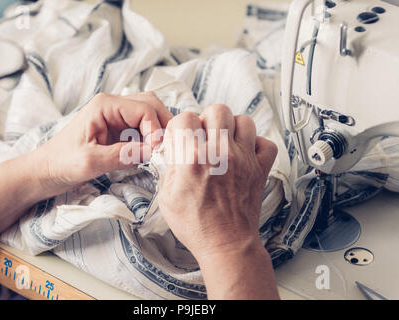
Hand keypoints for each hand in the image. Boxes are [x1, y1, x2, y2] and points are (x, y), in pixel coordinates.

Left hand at [33, 92, 172, 197]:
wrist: (45, 172)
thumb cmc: (61, 163)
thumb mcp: (90, 161)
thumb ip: (121, 155)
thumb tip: (152, 152)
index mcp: (105, 105)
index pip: (145, 109)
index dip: (157, 130)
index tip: (158, 153)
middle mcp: (113, 106)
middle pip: (151, 105)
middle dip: (164, 126)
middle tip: (168, 150)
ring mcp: (116, 117)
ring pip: (150, 115)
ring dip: (160, 132)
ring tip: (162, 152)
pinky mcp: (118, 130)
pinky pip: (143, 129)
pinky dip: (152, 140)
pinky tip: (152, 154)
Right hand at [158, 104, 277, 261]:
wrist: (227, 244)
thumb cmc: (198, 226)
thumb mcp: (167, 197)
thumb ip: (169, 168)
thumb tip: (174, 151)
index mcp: (193, 159)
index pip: (185, 118)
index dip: (180, 126)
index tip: (182, 136)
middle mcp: (220, 153)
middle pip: (217, 110)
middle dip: (206, 120)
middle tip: (204, 135)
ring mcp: (243, 159)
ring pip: (244, 120)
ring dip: (231, 127)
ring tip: (224, 141)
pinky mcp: (259, 169)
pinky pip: (266, 143)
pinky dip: (256, 144)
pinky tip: (244, 153)